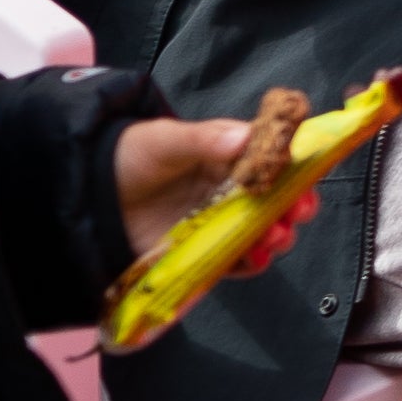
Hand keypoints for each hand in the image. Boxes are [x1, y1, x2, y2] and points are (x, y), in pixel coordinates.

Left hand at [114, 115, 319, 265]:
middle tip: (299, 211)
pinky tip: (256, 259)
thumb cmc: (132, 156)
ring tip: (277, 237)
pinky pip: (234, 259)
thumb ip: (203, 140)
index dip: (296, 167)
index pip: (273, 159)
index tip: (308, 176)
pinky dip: (250, 262)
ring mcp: (218, 222)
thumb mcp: (164, 140)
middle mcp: (230, 189)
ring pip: (261, 230)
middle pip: (275, 198)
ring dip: (277, 234)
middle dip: (294, 205)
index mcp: (228, 154)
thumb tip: (246, 137)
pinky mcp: (203, 250)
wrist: (93, 196)